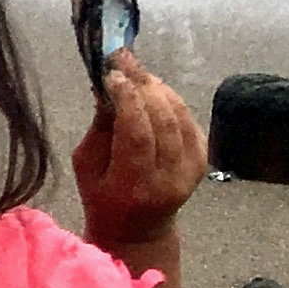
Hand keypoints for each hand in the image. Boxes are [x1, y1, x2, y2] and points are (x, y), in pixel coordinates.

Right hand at [75, 54, 206, 243]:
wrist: (139, 229)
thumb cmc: (103, 196)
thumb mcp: (86, 165)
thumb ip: (99, 128)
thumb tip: (107, 86)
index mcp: (133, 186)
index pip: (137, 135)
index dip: (127, 100)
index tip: (112, 74)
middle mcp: (168, 179)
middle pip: (162, 121)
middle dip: (142, 84)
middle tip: (123, 58)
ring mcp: (191, 170)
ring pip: (179, 116)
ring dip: (157, 87)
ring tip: (136, 70)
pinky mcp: (202, 160)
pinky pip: (189, 120)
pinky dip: (172, 99)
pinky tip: (153, 89)